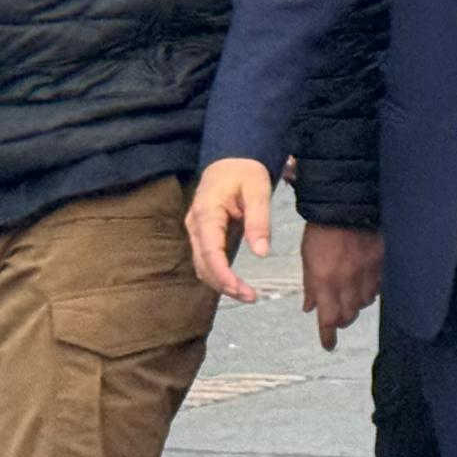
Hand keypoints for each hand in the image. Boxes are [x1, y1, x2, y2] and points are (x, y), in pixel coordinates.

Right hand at [188, 159, 278, 302]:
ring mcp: (196, 230)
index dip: (225, 276)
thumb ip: (259, 220)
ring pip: (202, 265)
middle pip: (203, 264)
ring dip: (221, 283)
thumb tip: (261, 253)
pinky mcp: (203, 234)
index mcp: (207, 213)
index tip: (243, 291)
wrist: (232, 158)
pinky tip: (236, 283)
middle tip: (251, 298)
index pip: (211, 253)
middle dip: (225, 285)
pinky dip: (219, 274)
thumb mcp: (258, 190)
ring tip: (247, 295)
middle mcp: (195, 225)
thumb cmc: (245, 171)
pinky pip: (207, 259)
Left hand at [302, 222, 381, 344]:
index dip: (328, 336)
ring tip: (350, 300)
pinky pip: (378, 286)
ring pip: (365, 303)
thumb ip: (310, 285)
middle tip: (337, 320)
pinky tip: (365, 285)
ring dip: (356, 305)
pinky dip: (371, 291)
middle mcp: (348, 282)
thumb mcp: (307, 259)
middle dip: (342, 320)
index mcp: (325, 282)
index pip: (328, 319)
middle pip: (348, 315)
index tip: (328, 344)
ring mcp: (367, 273)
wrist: (346, 205)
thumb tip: (309, 307)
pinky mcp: (381, 264)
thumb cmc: (321, 230)